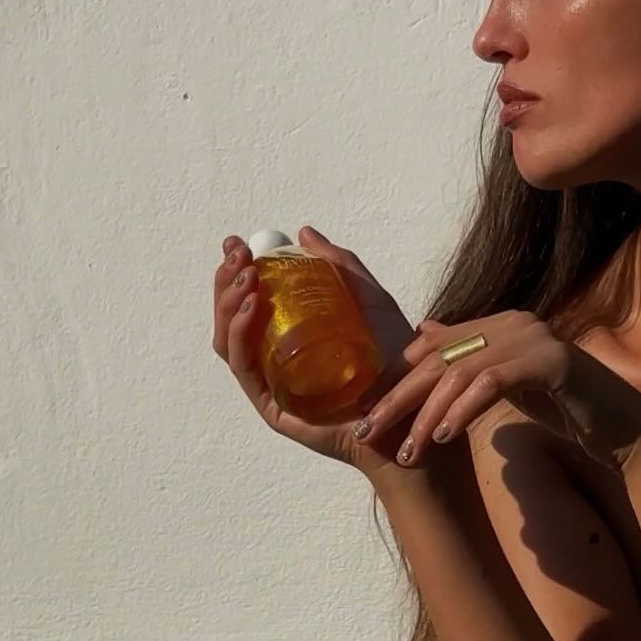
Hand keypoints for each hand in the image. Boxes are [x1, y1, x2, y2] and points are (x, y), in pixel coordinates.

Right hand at [212, 226, 422, 481]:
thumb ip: (341, 267)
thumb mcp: (371, 300)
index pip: (249, 304)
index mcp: (288, 340)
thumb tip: (303, 232)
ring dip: (229, 304)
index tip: (240, 244)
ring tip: (246, 276)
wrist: (413, 408)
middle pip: (232, 321)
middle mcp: (274, 363)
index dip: (237, 272)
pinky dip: (241, 335)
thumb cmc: (397, 362)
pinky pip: (245, 369)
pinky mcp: (274, 409)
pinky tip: (253, 306)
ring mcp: (272, 387)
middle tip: (237, 254)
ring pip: (230, 343)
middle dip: (226, 282)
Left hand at [351, 308, 640, 476]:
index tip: (370, 414)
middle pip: (439, 357)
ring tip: (410, 451)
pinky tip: (444, 436)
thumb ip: (471, 361)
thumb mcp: (507, 385)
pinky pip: (492, 383)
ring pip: (460, 372)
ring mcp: (534, 336)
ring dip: (427, 414)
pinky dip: (463, 410)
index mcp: (500, 324)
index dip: (397, 378)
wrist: (623, 429)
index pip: (432, 345)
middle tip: (371, 432)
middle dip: (400, 398)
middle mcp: (514, 321)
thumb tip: (424, 331)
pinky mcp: (551, 360)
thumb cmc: (565, 410)